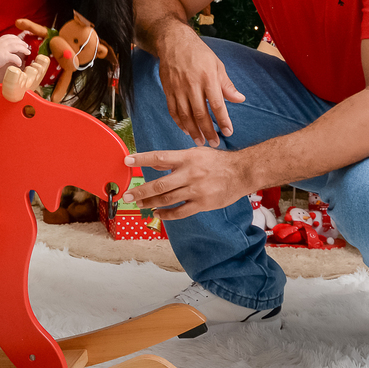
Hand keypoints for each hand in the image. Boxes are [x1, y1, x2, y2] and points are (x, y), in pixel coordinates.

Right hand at [0, 34, 30, 70]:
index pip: (10, 36)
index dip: (16, 38)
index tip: (20, 40)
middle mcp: (2, 43)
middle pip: (16, 40)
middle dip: (22, 43)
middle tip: (26, 46)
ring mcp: (4, 49)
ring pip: (18, 47)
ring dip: (24, 49)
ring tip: (28, 52)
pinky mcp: (5, 56)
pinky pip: (15, 57)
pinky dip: (18, 60)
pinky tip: (19, 64)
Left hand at [122, 148, 250, 220]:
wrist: (242, 172)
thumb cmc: (217, 162)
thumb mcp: (196, 153)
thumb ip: (175, 159)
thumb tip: (154, 163)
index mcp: (187, 158)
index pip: (159, 157)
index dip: (142, 159)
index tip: (127, 160)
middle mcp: (190, 173)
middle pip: (159, 184)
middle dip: (141, 191)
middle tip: (127, 196)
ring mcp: (196, 190)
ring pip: (167, 199)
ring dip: (150, 203)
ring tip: (139, 205)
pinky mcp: (203, 204)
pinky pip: (180, 212)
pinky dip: (167, 214)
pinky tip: (158, 214)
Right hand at [157, 25, 243, 146]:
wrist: (174, 42)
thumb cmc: (199, 53)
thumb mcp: (217, 65)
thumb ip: (227, 85)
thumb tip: (240, 99)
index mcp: (208, 78)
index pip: (217, 105)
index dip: (223, 121)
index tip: (228, 132)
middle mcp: (192, 85)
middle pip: (201, 114)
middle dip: (208, 131)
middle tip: (214, 143)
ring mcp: (178, 88)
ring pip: (185, 115)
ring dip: (193, 131)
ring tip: (200, 141)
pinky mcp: (168, 90)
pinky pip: (173, 110)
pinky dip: (179, 122)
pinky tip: (186, 130)